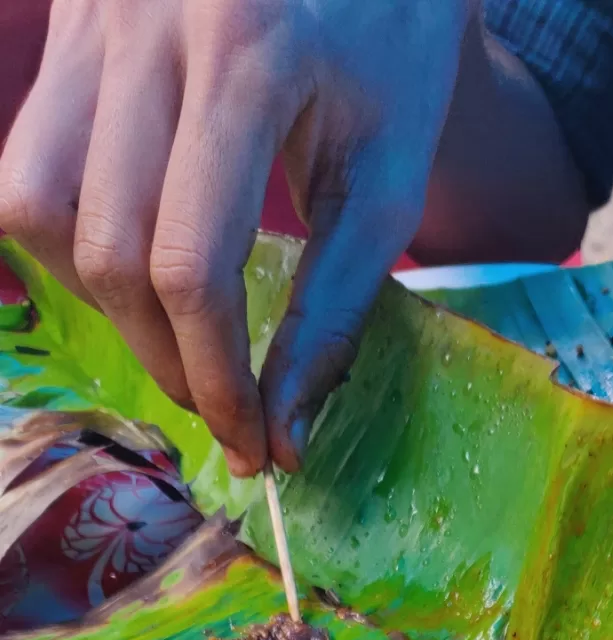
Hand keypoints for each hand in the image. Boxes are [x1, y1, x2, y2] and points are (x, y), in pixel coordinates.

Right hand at [0, 0, 469, 473]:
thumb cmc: (388, 40)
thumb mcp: (391, 172)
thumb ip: (337, 307)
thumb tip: (284, 436)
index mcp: (247, 55)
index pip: (189, 262)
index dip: (214, 375)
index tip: (253, 439)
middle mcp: (148, 26)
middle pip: (107, 247)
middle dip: (163, 355)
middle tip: (220, 400)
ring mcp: (94, 19)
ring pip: (36, 204)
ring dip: (98, 298)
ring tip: (170, 328)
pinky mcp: (69, 24)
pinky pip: (25, 159)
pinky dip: (67, 233)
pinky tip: (132, 257)